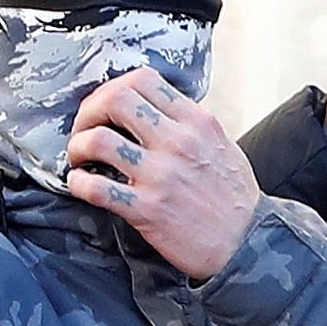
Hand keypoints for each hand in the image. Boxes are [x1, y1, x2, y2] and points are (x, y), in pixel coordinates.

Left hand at [68, 72, 263, 280]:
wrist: (249, 245)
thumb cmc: (235, 200)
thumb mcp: (224, 147)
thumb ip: (192, 125)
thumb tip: (156, 109)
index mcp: (198, 123)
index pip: (143, 79)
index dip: (113, 88)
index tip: (107, 107)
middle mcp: (179, 143)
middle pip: (115, 99)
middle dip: (88, 112)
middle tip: (85, 130)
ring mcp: (162, 176)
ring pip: (97, 140)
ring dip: (77, 146)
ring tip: (80, 159)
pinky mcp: (147, 209)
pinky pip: (95, 187)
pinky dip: (78, 184)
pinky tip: (81, 185)